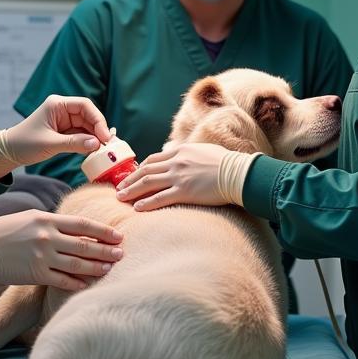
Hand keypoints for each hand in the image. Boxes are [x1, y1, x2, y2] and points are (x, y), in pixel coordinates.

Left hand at [0, 96, 110, 175]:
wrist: (9, 152)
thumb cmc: (24, 144)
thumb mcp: (50, 144)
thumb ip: (74, 143)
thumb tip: (96, 144)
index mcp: (57, 104)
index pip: (84, 106)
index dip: (98, 119)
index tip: (104, 136)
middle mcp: (62, 110)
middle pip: (88, 116)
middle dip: (98, 130)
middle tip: (107, 145)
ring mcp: (64, 120)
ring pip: (87, 126)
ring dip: (95, 137)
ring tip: (102, 150)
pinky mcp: (64, 131)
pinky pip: (81, 135)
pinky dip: (88, 142)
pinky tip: (94, 151)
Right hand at [0, 209, 123, 290]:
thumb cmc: (7, 230)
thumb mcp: (32, 217)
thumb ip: (55, 222)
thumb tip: (77, 227)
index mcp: (48, 220)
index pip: (83, 224)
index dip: (103, 231)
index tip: (118, 235)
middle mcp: (48, 237)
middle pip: (85, 244)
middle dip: (106, 250)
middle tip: (121, 253)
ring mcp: (43, 257)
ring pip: (77, 263)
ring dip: (96, 267)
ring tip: (110, 268)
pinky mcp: (36, 274)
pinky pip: (62, 280)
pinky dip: (77, 283)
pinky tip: (88, 284)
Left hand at [115, 142, 232, 210]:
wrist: (238, 173)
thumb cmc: (226, 162)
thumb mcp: (203, 151)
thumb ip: (188, 153)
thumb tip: (180, 155)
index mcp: (180, 150)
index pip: (153, 159)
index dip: (139, 168)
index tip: (132, 175)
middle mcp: (176, 162)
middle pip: (145, 170)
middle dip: (130, 180)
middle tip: (119, 188)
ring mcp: (179, 176)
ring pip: (148, 183)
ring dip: (132, 191)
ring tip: (120, 198)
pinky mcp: (184, 192)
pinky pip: (160, 198)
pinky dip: (146, 203)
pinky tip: (137, 208)